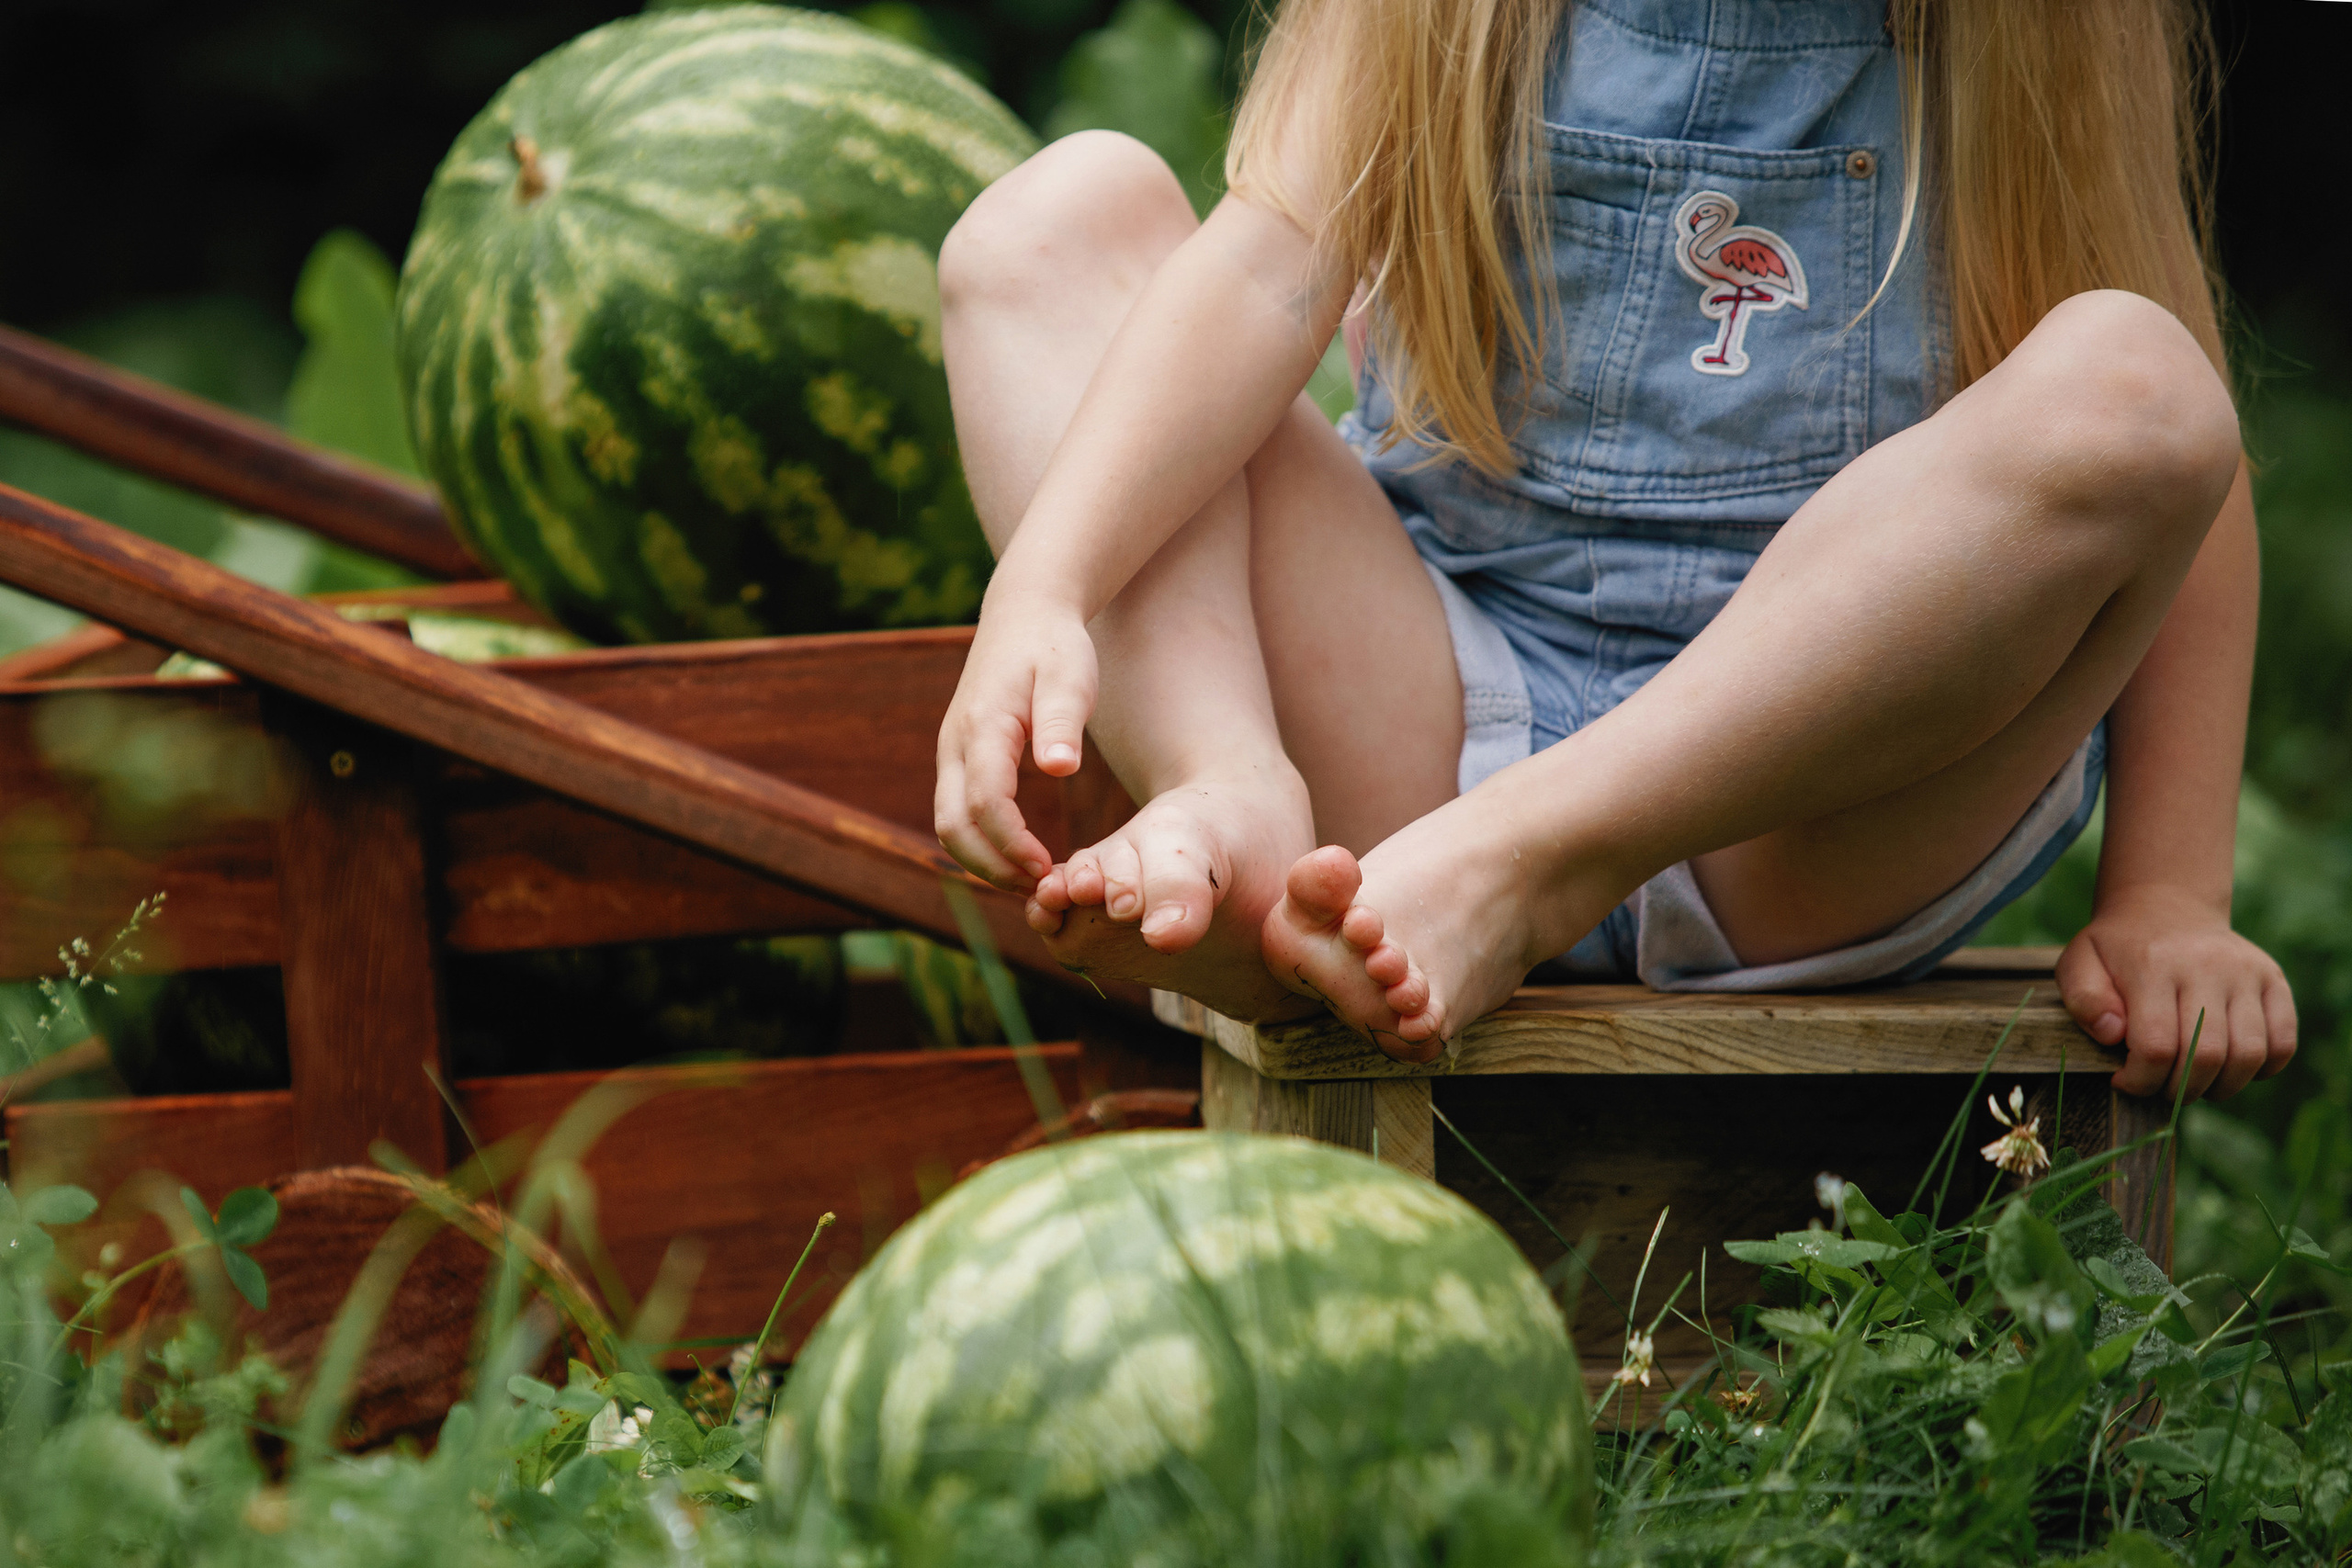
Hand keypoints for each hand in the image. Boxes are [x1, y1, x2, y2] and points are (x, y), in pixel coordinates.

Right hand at [933, 589, 1099, 890]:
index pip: (984, 802)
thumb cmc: (1054, 646)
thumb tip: (1059, 768)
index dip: (1011, 844)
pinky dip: (983, 845)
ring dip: (984, 862)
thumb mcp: (1069, 675)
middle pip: (952, 826)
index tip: (1048, 868)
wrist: (1024, 615)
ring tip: (1033, 881)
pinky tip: (1023, 857)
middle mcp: (955, 745)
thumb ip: (1062, 722)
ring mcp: (952, 754)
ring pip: (949, 825)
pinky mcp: (959, 759)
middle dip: (992, 866)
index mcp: (982, 727)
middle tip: (1040, 890)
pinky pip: (957, 814)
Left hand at [2057, 885, 2295, 1100]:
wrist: (2165, 908)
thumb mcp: (2079, 964)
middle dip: (2180, 1089)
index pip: (2155, 1046)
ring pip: (2248, 1055)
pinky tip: (2229, 1068)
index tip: (2125, 1081)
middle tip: (2162, 1088)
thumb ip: (2085, 1001)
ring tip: (2194, 1083)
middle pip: (2205, 1056)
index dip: (2141, 1080)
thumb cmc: (2117, 949)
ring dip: (2220, 1087)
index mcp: (2154, 964)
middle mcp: (2207, 965)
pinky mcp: (2273, 980)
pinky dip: (2260, 1070)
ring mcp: (2246, 972)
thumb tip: (2113, 1035)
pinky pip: (2282, 1043)